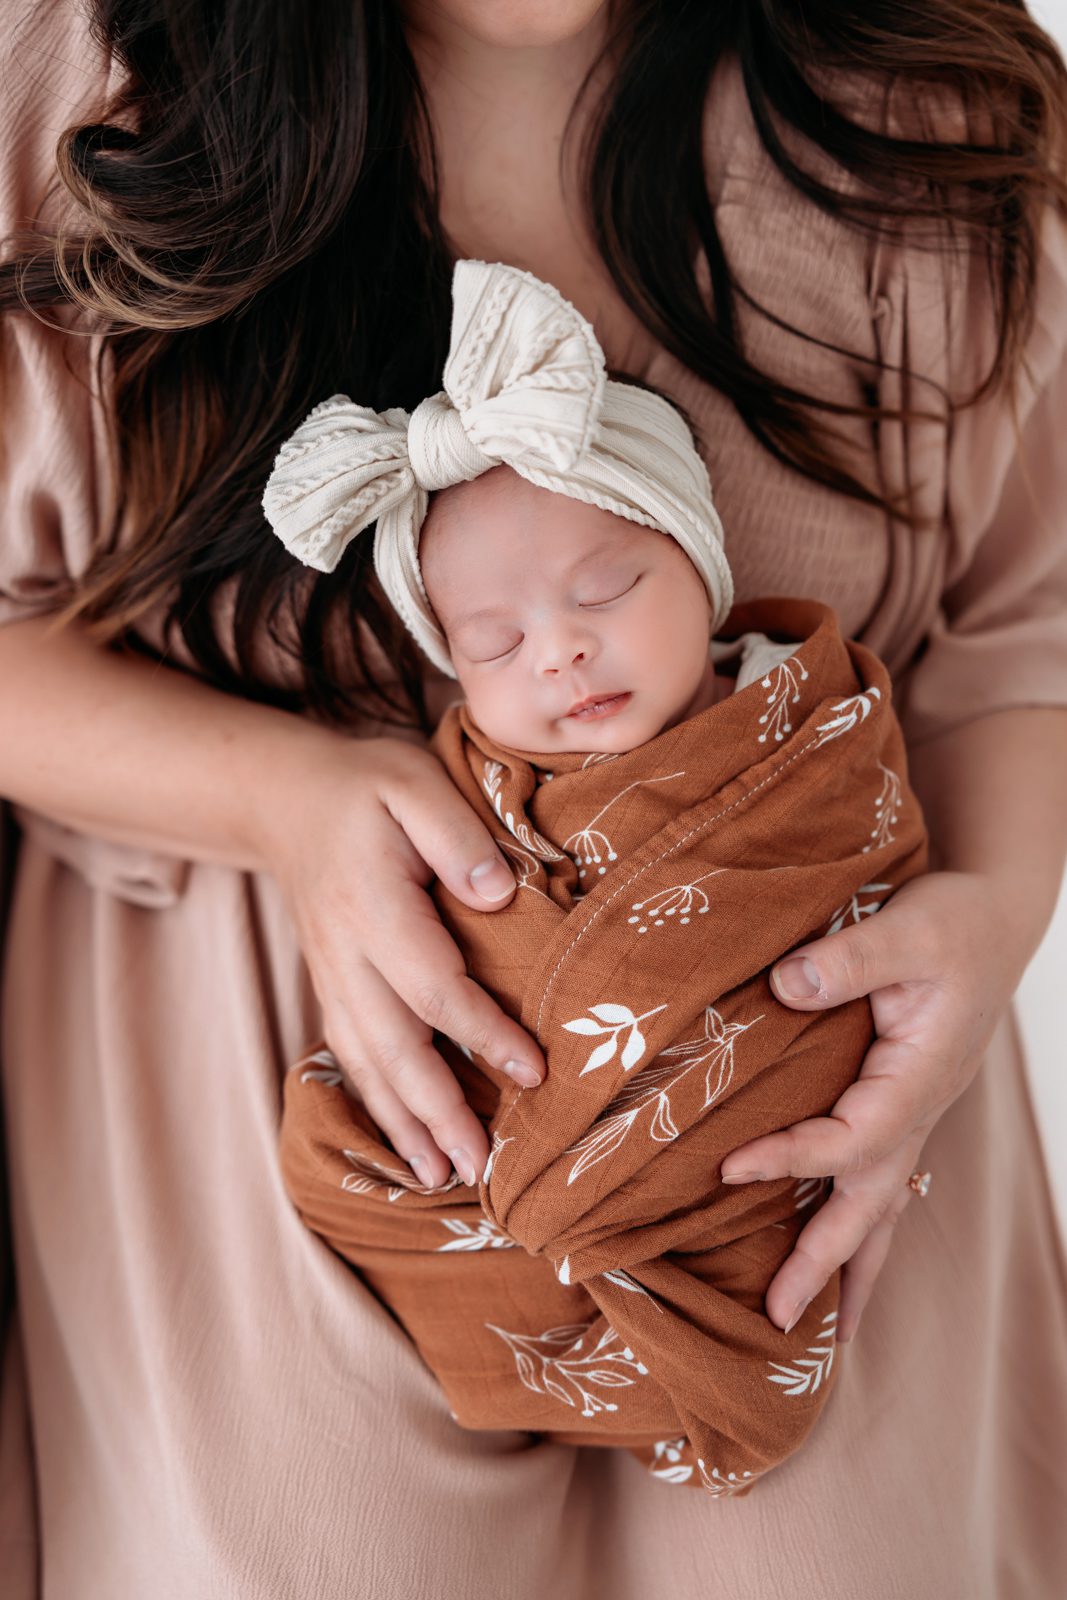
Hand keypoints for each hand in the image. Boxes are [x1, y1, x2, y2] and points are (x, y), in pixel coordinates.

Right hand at [259, 733, 544, 1190]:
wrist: (285, 798)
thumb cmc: (365, 788)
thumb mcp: (414, 784)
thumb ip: (456, 836)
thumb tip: (499, 894)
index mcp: (372, 906)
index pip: (433, 983)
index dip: (482, 1032)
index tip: (532, 1072)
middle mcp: (345, 954)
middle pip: (393, 1045)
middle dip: (437, 1111)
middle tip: (482, 1168)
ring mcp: (333, 977)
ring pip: (367, 1063)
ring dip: (404, 1124)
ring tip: (443, 1179)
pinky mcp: (333, 988)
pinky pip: (353, 1056)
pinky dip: (378, 1105)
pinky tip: (406, 1143)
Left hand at [718, 871, 1028, 1343]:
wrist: (995, 919)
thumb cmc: (954, 922)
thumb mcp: (908, 930)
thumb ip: (850, 960)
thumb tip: (786, 986)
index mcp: (919, 1075)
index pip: (852, 1139)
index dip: (794, 1159)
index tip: (729, 1170)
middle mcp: (919, 1108)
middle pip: (872, 1203)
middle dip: (827, 1264)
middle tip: (779, 1320)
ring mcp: (914, 1112)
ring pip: (882, 1203)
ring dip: (850, 1264)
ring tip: (820, 1331)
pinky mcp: (902, 1102)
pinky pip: (877, 1176)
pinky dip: (858, 1222)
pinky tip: (837, 1250)